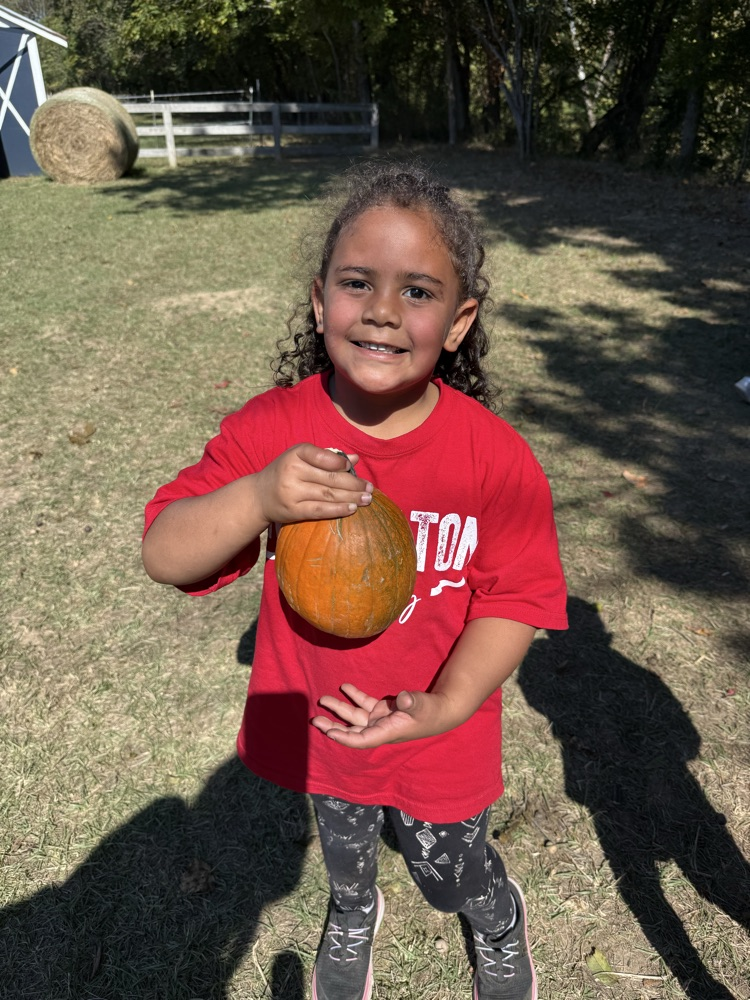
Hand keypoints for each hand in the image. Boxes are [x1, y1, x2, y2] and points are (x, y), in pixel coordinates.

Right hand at [254, 444, 371, 525]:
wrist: (259, 496)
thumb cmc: (287, 472)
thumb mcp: (302, 459)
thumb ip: (327, 457)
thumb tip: (355, 459)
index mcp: (296, 454)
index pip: (322, 455)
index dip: (340, 462)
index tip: (352, 468)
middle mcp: (293, 471)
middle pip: (330, 478)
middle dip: (354, 483)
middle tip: (370, 488)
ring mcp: (292, 492)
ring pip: (328, 494)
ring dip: (351, 497)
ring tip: (367, 499)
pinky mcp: (293, 510)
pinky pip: (320, 510)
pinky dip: (338, 510)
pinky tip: (352, 509)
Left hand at [311, 683, 457, 748]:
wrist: (442, 709)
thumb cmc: (432, 711)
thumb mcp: (423, 706)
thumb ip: (413, 702)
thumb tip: (404, 698)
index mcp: (387, 732)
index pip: (362, 739)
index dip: (345, 737)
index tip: (329, 732)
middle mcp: (380, 728)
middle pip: (352, 730)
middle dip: (333, 726)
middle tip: (315, 720)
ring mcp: (381, 719)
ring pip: (355, 717)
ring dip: (339, 709)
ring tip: (323, 700)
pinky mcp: (384, 710)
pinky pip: (364, 704)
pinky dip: (354, 696)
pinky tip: (344, 687)